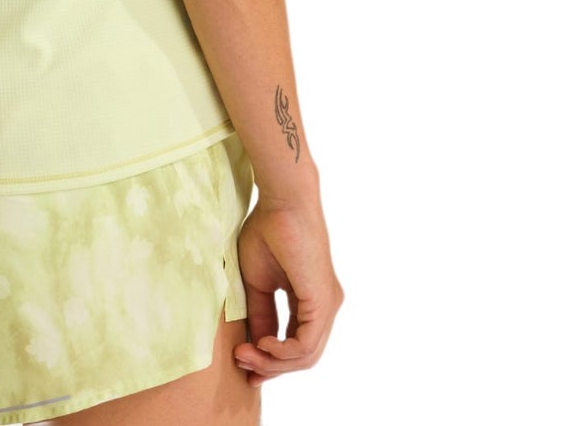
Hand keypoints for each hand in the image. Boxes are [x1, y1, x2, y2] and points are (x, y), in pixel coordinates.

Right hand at [232, 192, 343, 386]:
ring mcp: (327, 305)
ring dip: (273, 362)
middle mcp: (324, 306)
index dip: (270, 359)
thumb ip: (260, 313)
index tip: (242, 362)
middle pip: (303, 356)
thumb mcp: (257, 281)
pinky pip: (306, 344)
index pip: (296, 343)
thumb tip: (256, 345)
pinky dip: (282, 351)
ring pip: (306, 356)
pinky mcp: (323, 302)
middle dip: (270, 366)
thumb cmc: (267, 231)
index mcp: (311, 300)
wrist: (281, 202)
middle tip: (241, 362)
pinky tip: (263, 343)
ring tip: (245, 354)